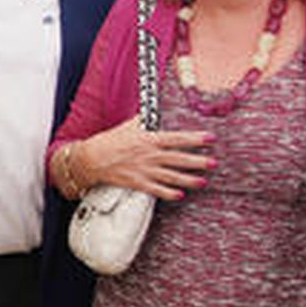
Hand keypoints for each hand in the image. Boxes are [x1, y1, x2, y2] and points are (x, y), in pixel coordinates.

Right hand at [74, 118, 215, 199]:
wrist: (91, 159)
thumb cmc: (110, 141)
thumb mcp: (128, 126)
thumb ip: (143, 120)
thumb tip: (151, 110)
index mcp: (149, 139)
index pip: (177, 138)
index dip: (195, 139)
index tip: (210, 138)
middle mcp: (150, 156)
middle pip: (179, 159)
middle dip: (198, 162)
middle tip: (214, 163)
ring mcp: (145, 171)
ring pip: (172, 177)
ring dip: (189, 179)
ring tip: (203, 181)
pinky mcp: (138, 183)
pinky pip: (157, 190)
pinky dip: (169, 194)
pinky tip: (180, 195)